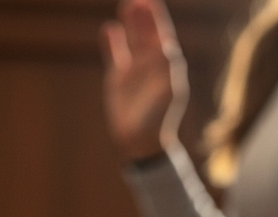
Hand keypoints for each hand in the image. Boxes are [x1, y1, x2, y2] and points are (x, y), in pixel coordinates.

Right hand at [99, 0, 189, 161]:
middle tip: (138, 1)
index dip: (157, 17)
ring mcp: (134, 69)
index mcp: (166, 64)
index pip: (162, 33)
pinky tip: (109, 29)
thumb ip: (168, 68)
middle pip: (146, 31)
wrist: (141, 140)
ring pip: (131, 39)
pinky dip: (111, 41)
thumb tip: (167, 45)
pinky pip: (114, 53)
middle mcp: (151, 63)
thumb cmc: (158, 118)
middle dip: (143, 15)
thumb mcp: (167, 93)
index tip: (150, 1)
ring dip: (130, 23)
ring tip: (127, 6)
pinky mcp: (118, 78)